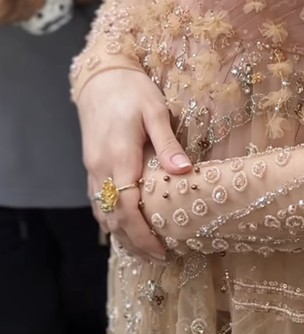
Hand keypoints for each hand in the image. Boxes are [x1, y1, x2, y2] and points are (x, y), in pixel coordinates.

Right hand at [78, 68, 192, 260]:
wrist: (100, 76)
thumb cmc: (131, 89)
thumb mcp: (155, 110)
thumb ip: (167, 142)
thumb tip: (184, 171)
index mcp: (119, 157)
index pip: (129, 210)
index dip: (144, 235)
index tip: (163, 250)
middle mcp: (100, 168)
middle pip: (113, 219)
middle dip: (134, 243)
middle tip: (158, 258)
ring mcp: (91, 168)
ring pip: (103, 213)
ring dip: (121, 235)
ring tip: (144, 250)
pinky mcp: (90, 164)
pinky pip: (97, 201)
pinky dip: (110, 219)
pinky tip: (125, 225)